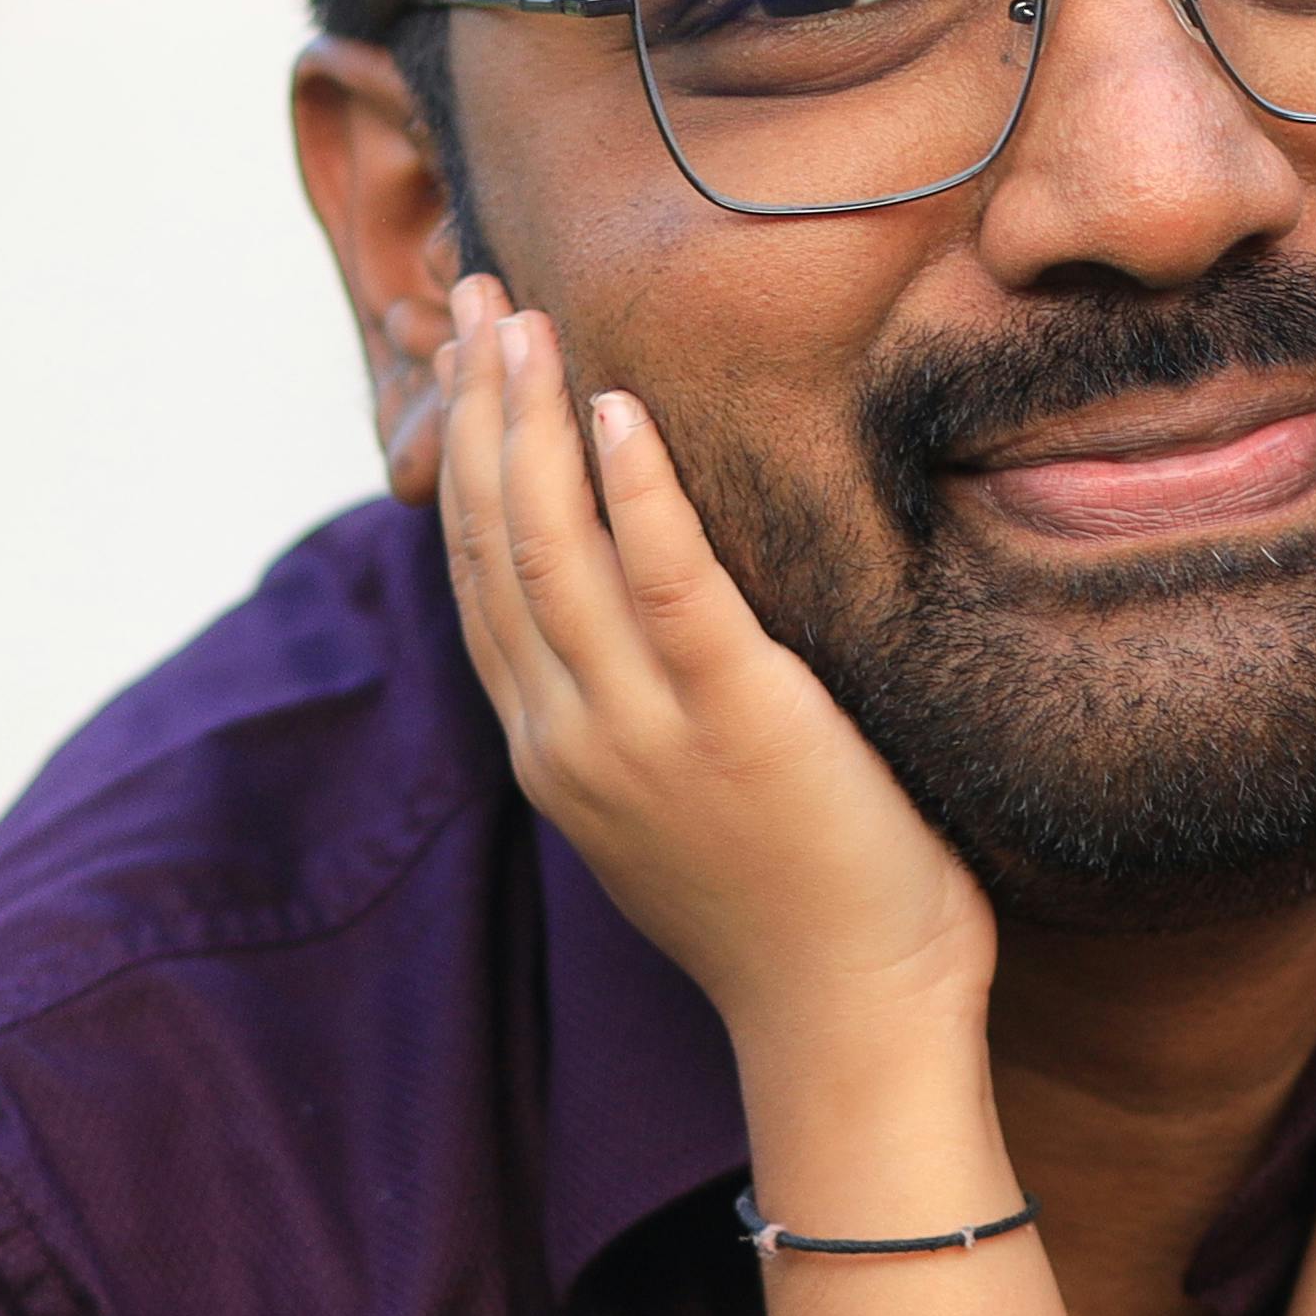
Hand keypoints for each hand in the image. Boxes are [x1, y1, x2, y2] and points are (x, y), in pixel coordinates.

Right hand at [429, 277, 996, 1052]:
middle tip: (482, 298)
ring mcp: (643, 732)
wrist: (851, 1018)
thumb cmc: (792, 908)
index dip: (464, 459)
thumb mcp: (674, 802)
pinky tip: (621, 413)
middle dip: (482, 410)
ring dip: (534, 422)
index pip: (479, 577)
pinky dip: (633, 494)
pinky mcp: (738, 722)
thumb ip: (634, 710)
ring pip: (552, 549)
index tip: (471, 361)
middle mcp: (571, 733)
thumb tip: (641, 620)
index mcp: (551, 749)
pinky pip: (669, 585)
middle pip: (494, 542)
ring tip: (529, 321)